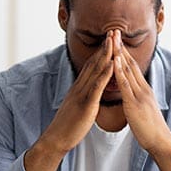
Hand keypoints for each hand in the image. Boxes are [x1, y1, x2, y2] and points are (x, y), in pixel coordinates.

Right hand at [41, 32, 113, 153]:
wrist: (56, 138)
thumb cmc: (68, 126)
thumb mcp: (75, 106)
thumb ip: (82, 96)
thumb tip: (89, 91)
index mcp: (79, 88)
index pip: (91, 65)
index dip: (101, 51)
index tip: (110, 39)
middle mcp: (80, 87)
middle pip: (93, 62)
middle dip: (104, 47)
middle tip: (113, 31)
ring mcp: (82, 94)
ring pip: (95, 70)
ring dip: (106, 54)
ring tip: (114, 40)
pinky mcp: (86, 104)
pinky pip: (97, 86)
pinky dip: (105, 74)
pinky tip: (113, 64)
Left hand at [111, 29, 170, 153]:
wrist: (160, 141)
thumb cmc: (149, 128)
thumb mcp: (142, 108)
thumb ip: (136, 98)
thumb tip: (130, 93)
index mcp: (143, 89)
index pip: (131, 67)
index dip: (123, 52)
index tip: (115, 40)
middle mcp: (142, 88)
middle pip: (130, 63)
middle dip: (121, 47)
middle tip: (113, 31)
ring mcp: (139, 94)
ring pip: (128, 70)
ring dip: (119, 54)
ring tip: (112, 40)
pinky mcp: (135, 103)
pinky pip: (126, 85)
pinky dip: (119, 72)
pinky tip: (114, 61)